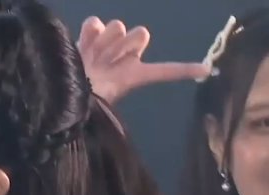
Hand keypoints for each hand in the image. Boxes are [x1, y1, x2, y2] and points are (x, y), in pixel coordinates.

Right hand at [77, 17, 210, 103]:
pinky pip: (96, 22)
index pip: (165, 71)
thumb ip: (123, 76)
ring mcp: (109, 44)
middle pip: (140, 33)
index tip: (207, 69)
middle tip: (112, 58)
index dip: (185, 69)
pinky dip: (90, 31)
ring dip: (106, 39)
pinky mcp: (90, 34)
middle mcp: (126, 55)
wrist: (61, 90)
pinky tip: (84, 44)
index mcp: (136, 74)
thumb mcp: (108, 96)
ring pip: (116, 26)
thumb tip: (133, 55)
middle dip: (128, 42)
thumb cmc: (86, 99)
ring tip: (94, 56)